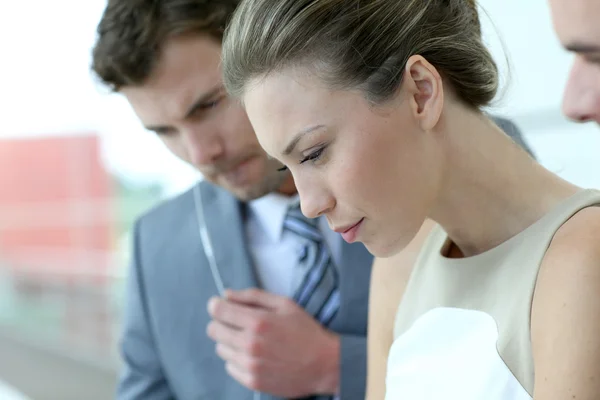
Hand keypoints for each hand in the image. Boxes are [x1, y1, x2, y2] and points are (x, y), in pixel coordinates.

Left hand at [206, 288, 339, 396]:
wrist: (324, 364)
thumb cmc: (306, 331)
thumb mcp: (285, 304)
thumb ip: (253, 296)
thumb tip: (226, 294)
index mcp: (258, 322)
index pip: (217, 311)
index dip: (217, 305)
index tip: (221, 306)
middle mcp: (250, 344)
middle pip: (214, 330)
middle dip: (223, 322)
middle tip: (238, 323)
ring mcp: (250, 365)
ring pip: (220, 349)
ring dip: (230, 342)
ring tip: (251, 340)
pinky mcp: (252, 381)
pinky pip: (229, 366)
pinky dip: (238, 359)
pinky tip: (255, 355)